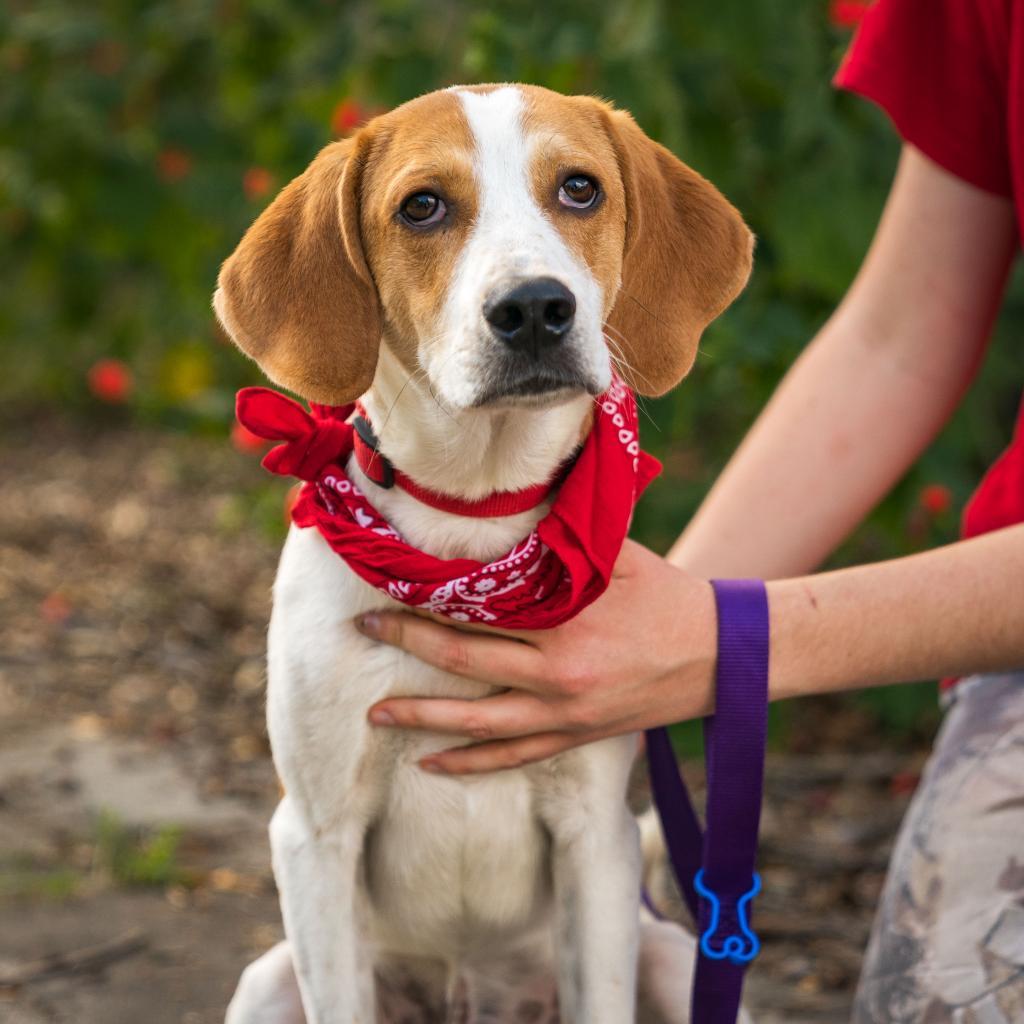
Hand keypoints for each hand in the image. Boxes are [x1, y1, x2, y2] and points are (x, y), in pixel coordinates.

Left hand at [355, 540, 716, 773]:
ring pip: (478, 724)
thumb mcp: (617, 556)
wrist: (724, 655)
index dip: (430, 597)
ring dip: (422, 719)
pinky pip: (512, 758)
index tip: (390, 583)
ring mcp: (566, 713)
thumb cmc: (668, 595)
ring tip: (376, 716)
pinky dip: (470, 764)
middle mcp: (559, 674)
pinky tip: (431, 765)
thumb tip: (511, 509)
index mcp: (567, 622)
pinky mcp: (575, 736)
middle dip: (407, 644)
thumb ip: (563, 537)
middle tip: (364, 630)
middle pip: (464, 662)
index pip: (480, 609)